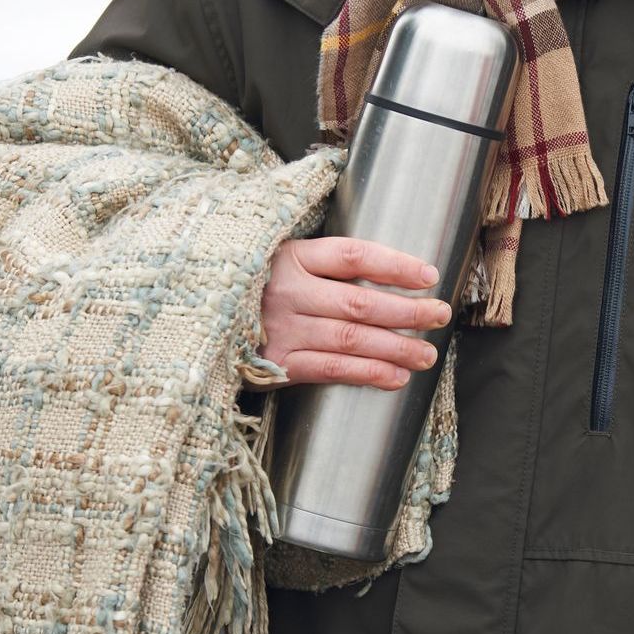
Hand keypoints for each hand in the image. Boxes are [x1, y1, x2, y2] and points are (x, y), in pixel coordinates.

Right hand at [256, 237, 453, 390]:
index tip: (429, 275)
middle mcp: (286, 291)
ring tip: (426, 354)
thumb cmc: (252, 289)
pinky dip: (367, 374)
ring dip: (396, 348)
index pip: (353, 256)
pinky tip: (395, 377)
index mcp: (290, 257)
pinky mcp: (274, 363)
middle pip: (360, 301)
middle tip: (439, 315)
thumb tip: (391, 275)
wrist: (194, 321)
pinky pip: (330, 369)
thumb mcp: (279, 260)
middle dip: (408, 311)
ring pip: (351, 338)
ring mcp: (279, 329)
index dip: (395, 265)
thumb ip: (324, 264)